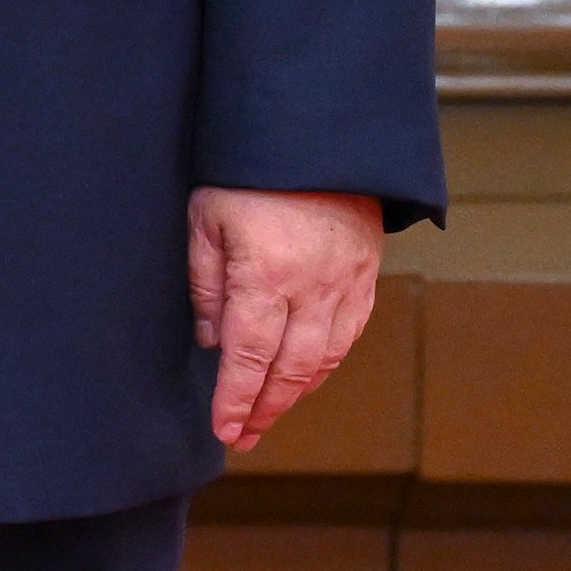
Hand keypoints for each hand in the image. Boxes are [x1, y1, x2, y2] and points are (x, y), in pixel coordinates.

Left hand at [188, 186, 380, 451]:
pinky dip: (326, 364)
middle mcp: (311, 287)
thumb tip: (214, 340)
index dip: (236, 399)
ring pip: (322, 359)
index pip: (248, 356)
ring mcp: (344, 283)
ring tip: (269, 415)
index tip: (225, 429)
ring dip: (295, 394)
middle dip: (264, 409)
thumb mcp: (206, 216)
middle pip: (288, 369)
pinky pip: (348, 335)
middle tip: (243, 436)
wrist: (316, 134)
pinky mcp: (364, 275)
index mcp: (265, 273)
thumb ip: (206, 282)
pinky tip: (307, 377)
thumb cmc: (250, 170)